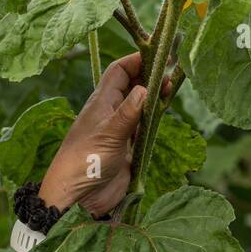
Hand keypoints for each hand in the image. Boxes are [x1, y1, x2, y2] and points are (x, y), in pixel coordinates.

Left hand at [38, 52, 170, 217]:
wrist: (80, 196)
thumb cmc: (87, 160)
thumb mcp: (109, 133)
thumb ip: (128, 112)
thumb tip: (145, 89)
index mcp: (101, 102)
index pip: (119, 71)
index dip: (137, 60)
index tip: (158, 55)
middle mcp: (110, 111)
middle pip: (132, 85)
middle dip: (149, 75)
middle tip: (171, 71)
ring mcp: (120, 129)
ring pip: (140, 105)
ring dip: (154, 96)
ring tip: (170, 88)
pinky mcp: (128, 146)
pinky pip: (144, 126)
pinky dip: (154, 117)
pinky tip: (164, 112)